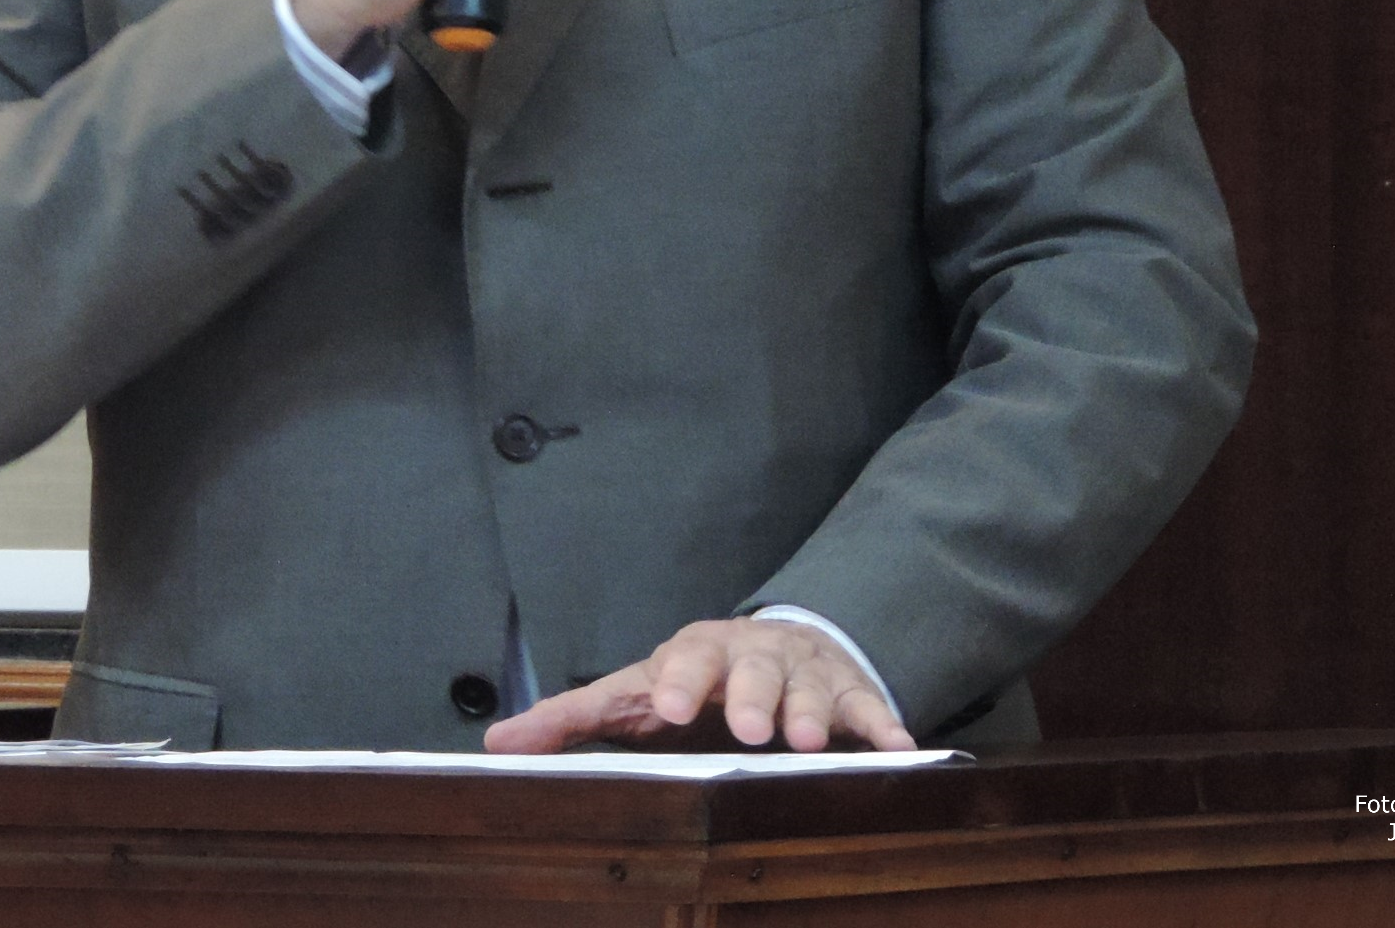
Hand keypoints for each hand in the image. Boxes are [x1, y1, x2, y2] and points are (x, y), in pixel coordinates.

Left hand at [484, 617, 915, 755]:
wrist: (779, 647)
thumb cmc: (691, 684)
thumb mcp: (633, 696)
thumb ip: (570, 721)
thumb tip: (494, 747)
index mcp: (691, 653)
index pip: (677, 661)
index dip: (672, 684)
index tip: (662, 710)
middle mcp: (748, 653)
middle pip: (747, 668)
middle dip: (747, 696)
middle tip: (747, 731)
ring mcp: (802, 670)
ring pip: (807, 686)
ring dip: (809, 712)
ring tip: (809, 743)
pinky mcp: (850, 691)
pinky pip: (871, 706)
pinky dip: (883, 725)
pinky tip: (900, 748)